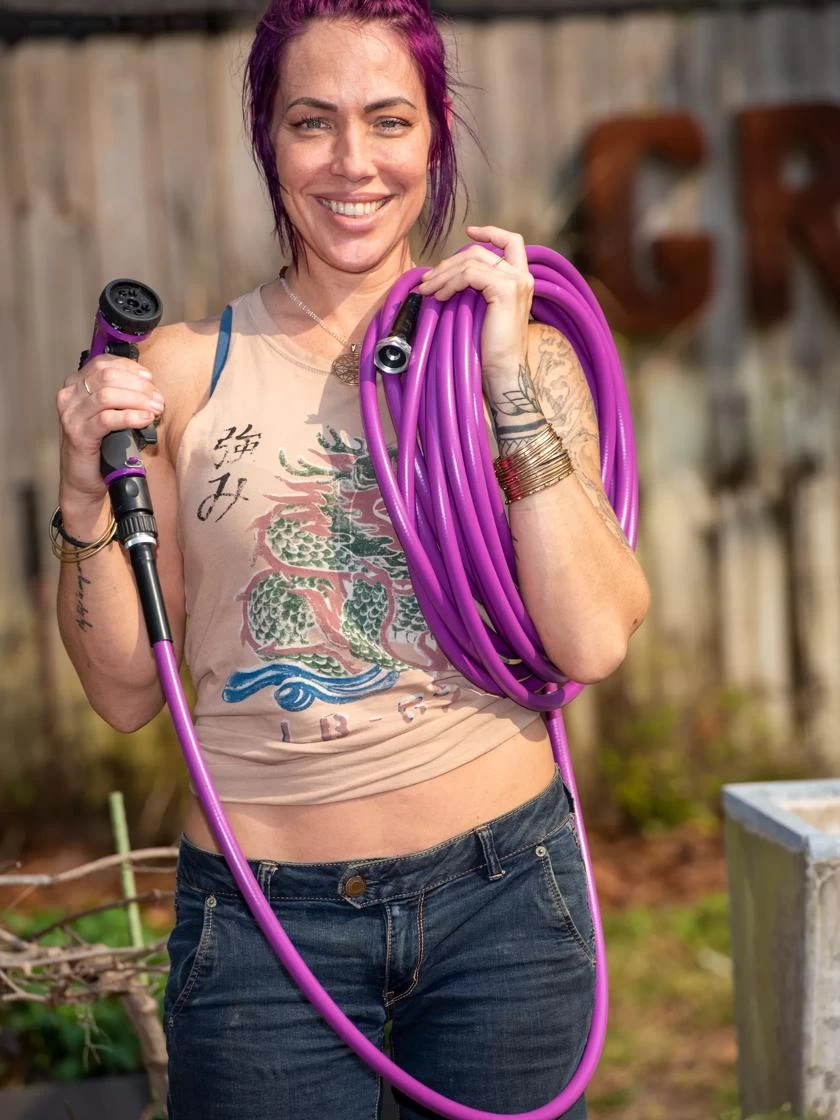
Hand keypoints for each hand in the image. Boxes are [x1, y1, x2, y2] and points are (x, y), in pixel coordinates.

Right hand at [57, 354, 164, 509]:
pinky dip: (130, 417)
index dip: (131, 369)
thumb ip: (120, 396)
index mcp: (76, 385)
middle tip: (158, 400)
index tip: (150, 380)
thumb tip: (150, 386)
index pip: (104, 363)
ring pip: (108, 395)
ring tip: (156, 410)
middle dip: (139, 387)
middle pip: (108, 376)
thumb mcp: (108, 413)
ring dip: (138, 400)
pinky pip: (107, 418)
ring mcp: (71, 414)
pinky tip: (145, 420)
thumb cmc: (100, 446)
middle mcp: (69, 396)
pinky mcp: (78, 434)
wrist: (82, 479)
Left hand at [415, 225, 533, 383]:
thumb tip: (444, 278)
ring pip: (471, 261)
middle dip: (448, 263)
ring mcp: (517, 282)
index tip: (469, 232)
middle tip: (427, 280)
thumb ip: (475, 291)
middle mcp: (523, 277)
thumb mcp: (483, 312)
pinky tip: (440, 297)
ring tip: (427, 291)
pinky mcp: (506, 290)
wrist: (503, 373)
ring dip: (443, 274)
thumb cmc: (491, 351)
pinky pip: (470, 275)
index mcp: (521, 280)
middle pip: (480, 252)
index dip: (490, 232)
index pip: (512, 242)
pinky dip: (450, 283)